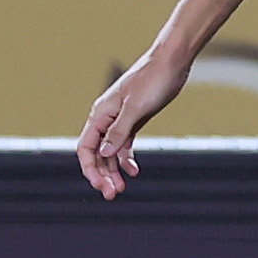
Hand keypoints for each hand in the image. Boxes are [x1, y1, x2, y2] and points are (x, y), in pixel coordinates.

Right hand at [77, 54, 186, 198]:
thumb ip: (119, 131)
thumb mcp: (136, 108)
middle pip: (97, 153)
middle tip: (112, 195)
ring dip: (113, 170)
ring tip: (122, 189)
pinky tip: (134, 171)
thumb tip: (103, 154)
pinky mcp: (134, 120)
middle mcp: (105, 119)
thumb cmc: (153, 80)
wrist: (171, 62)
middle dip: (102, 175)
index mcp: (100, 114)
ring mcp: (119, 120)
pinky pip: (124, 144)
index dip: (90, 169)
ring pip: (110, 151)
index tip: (101, 186)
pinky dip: (126, 158)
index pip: (86, 148)